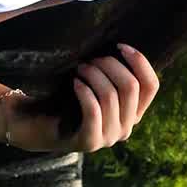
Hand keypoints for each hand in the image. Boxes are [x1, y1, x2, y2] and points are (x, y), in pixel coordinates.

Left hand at [7, 43, 159, 152]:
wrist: (34, 125)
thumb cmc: (65, 97)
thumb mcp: (97, 85)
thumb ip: (115, 73)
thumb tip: (122, 45)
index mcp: (134, 113)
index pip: (151, 86)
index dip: (140, 62)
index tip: (120, 46)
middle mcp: (127, 128)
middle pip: (131, 87)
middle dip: (110, 65)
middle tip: (89, 59)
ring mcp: (109, 137)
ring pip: (111, 96)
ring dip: (94, 75)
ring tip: (79, 68)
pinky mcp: (89, 142)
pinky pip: (94, 110)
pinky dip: (84, 91)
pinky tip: (74, 83)